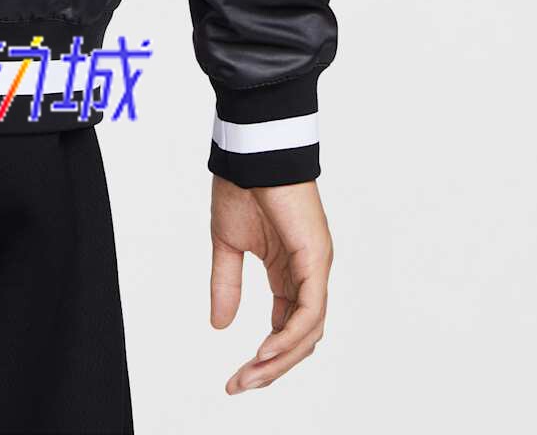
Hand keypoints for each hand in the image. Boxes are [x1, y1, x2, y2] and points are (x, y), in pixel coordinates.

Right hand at [210, 177, 331, 393]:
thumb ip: (227, 284)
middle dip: (271, 368)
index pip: (286, 327)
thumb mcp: (227, 245)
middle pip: (299, 338)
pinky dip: (291, 335)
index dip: (265, 356)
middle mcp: (308, 275)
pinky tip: (267, 350)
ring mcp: (315, 268)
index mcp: (289, 272)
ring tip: (251, 374)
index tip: (237, 377)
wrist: (251, 151)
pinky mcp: (317, 259)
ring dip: (280, 359)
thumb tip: (219, 325)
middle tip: (240, 385)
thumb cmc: (241, 186)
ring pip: (308, 331)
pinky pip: (310, 310)